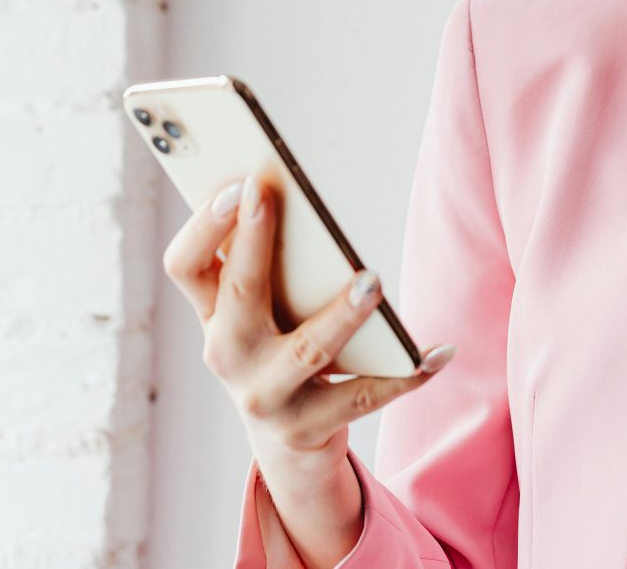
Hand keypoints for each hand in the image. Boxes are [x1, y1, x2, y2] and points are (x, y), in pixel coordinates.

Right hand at [162, 171, 454, 479]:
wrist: (287, 444)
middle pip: (237, 293)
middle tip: (274, 194)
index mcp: (212, 316)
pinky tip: (441, 353)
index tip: (240, 182)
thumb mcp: (260, 311)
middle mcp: (228, 355)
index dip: (204, 225)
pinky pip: (365, 395)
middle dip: (253, 243)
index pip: (185, 266)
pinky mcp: (308, 427)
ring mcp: (266, 396)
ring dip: (341, 314)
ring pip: (307, 350)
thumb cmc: (280, 347)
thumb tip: (286, 186)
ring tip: (372, 281)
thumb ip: (265, 262)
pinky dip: (408, 373)